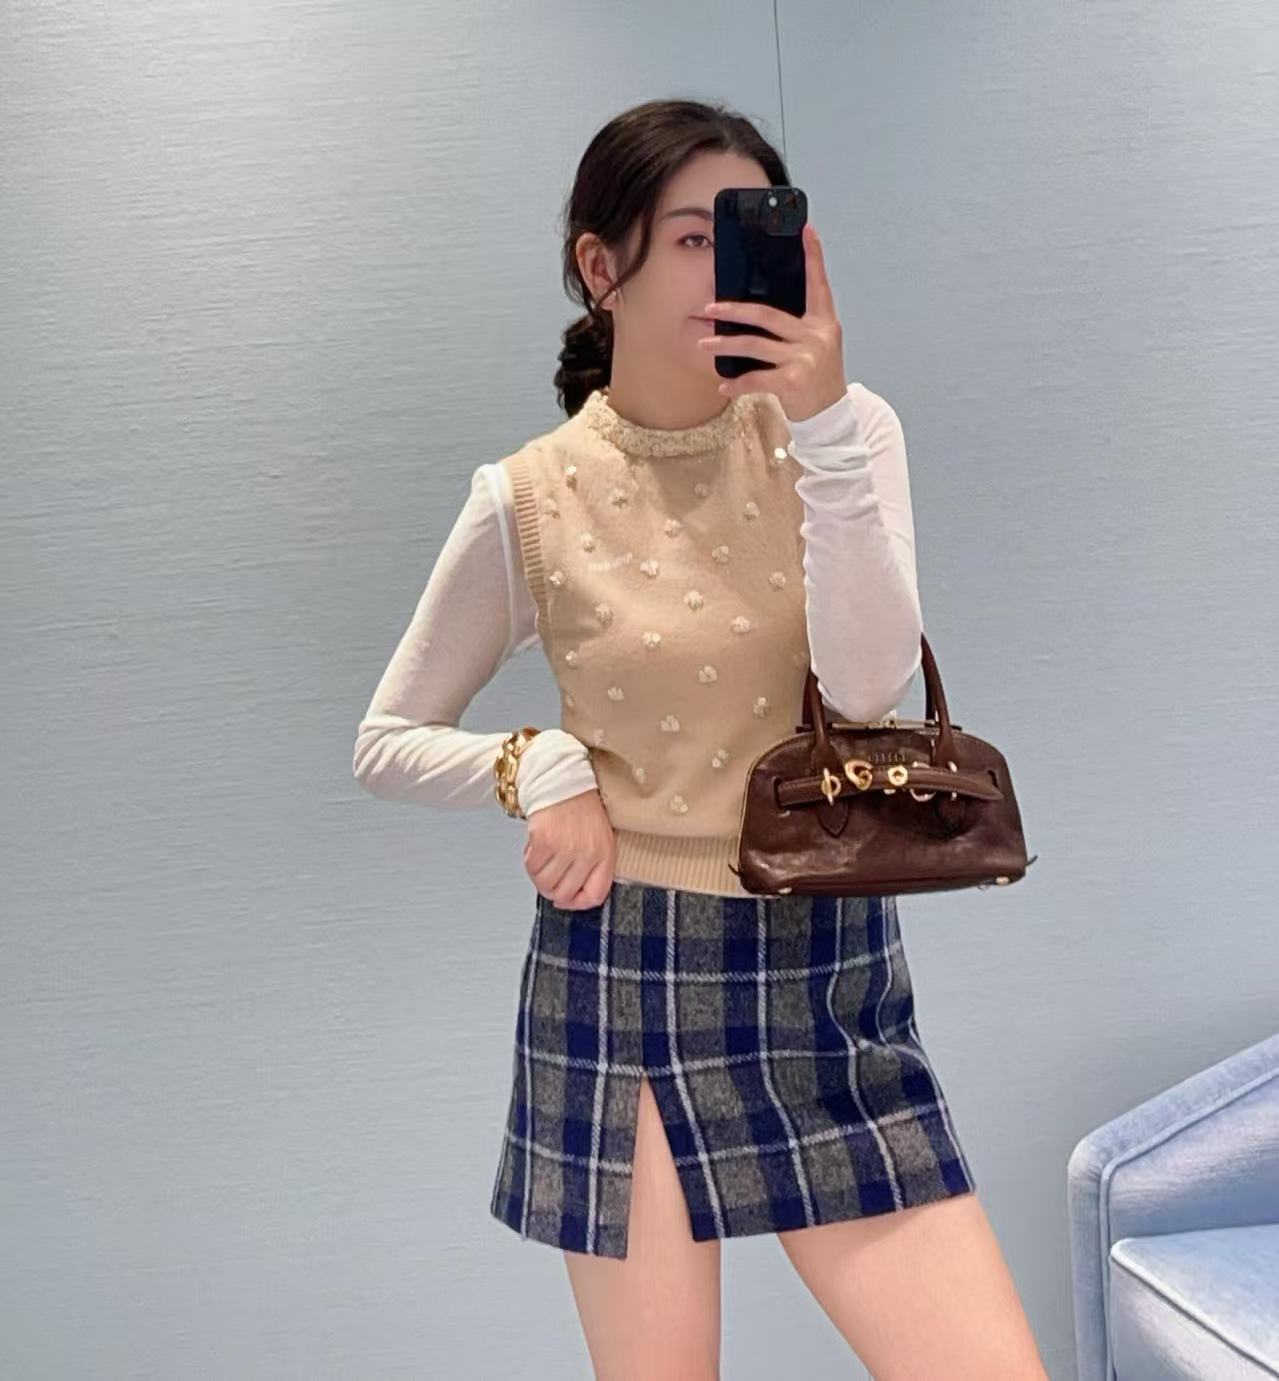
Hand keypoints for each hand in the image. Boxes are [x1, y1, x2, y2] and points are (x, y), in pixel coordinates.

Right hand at [523, 788, 615, 909]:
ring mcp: (565, 848)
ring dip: (539, 876)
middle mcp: (587, 854)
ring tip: (542, 859)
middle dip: (553, 890)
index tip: (567, 899)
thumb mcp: (600, 837)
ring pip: (545, 884)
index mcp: (605, 854)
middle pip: (564, 894)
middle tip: (549, 875)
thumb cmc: (581, 807)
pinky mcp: (544, 840)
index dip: (577, 903)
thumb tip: (569, 898)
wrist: (564, 779)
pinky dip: (530, 861)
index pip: (595, 896)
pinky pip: (531, 867)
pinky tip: (535, 847)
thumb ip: (592, 867)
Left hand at [697, 222, 846, 421]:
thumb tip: (760, 311)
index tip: (806, 229)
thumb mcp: (818, 345)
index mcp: (823, 322)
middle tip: (709, 308)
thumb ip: (798, 326)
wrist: (831, 415)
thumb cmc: (818, 377)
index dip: (813, 256)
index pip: (818, 283)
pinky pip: (756, 379)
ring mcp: (804, 359)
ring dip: (724, 346)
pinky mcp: (792, 382)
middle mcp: (815, 335)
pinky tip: (723, 386)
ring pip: (754, 345)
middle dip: (733, 311)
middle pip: (767, 314)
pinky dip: (737, 384)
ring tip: (703, 346)